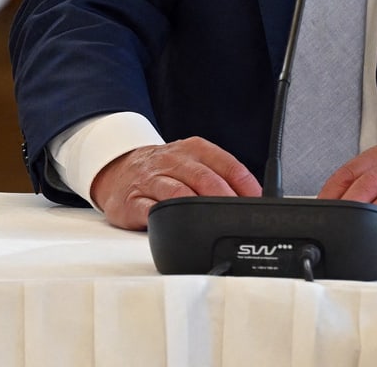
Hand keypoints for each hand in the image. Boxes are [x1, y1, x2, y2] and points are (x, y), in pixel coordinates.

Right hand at [89, 137, 261, 229]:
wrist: (117, 169)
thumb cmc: (164, 171)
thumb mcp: (193, 162)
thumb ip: (221, 177)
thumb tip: (257, 201)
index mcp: (193, 150)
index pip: (228, 165)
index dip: (247, 187)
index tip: (259, 205)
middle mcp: (172, 161)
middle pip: (206, 180)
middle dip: (226, 201)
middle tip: (239, 220)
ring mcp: (151, 180)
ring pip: (179, 194)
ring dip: (199, 212)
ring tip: (214, 226)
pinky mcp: (132, 200)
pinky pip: (150, 212)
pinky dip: (166, 221)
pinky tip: (177, 227)